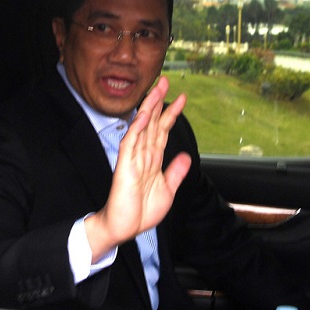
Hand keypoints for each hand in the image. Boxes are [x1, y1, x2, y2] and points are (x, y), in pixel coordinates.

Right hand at [86, 76, 191, 256]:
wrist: (124, 228)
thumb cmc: (140, 212)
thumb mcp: (167, 191)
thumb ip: (175, 173)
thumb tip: (186, 156)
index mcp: (153, 160)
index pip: (163, 131)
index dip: (172, 114)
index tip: (182, 98)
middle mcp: (143, 155)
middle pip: (153, 122)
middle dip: (160, 102)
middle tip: (166, 81)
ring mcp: (133, 158)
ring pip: (142, 127)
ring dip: (150, 108)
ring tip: (157, 89)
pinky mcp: (124, 166)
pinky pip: (131, 142)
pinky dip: (137, 128)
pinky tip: (144, 114)